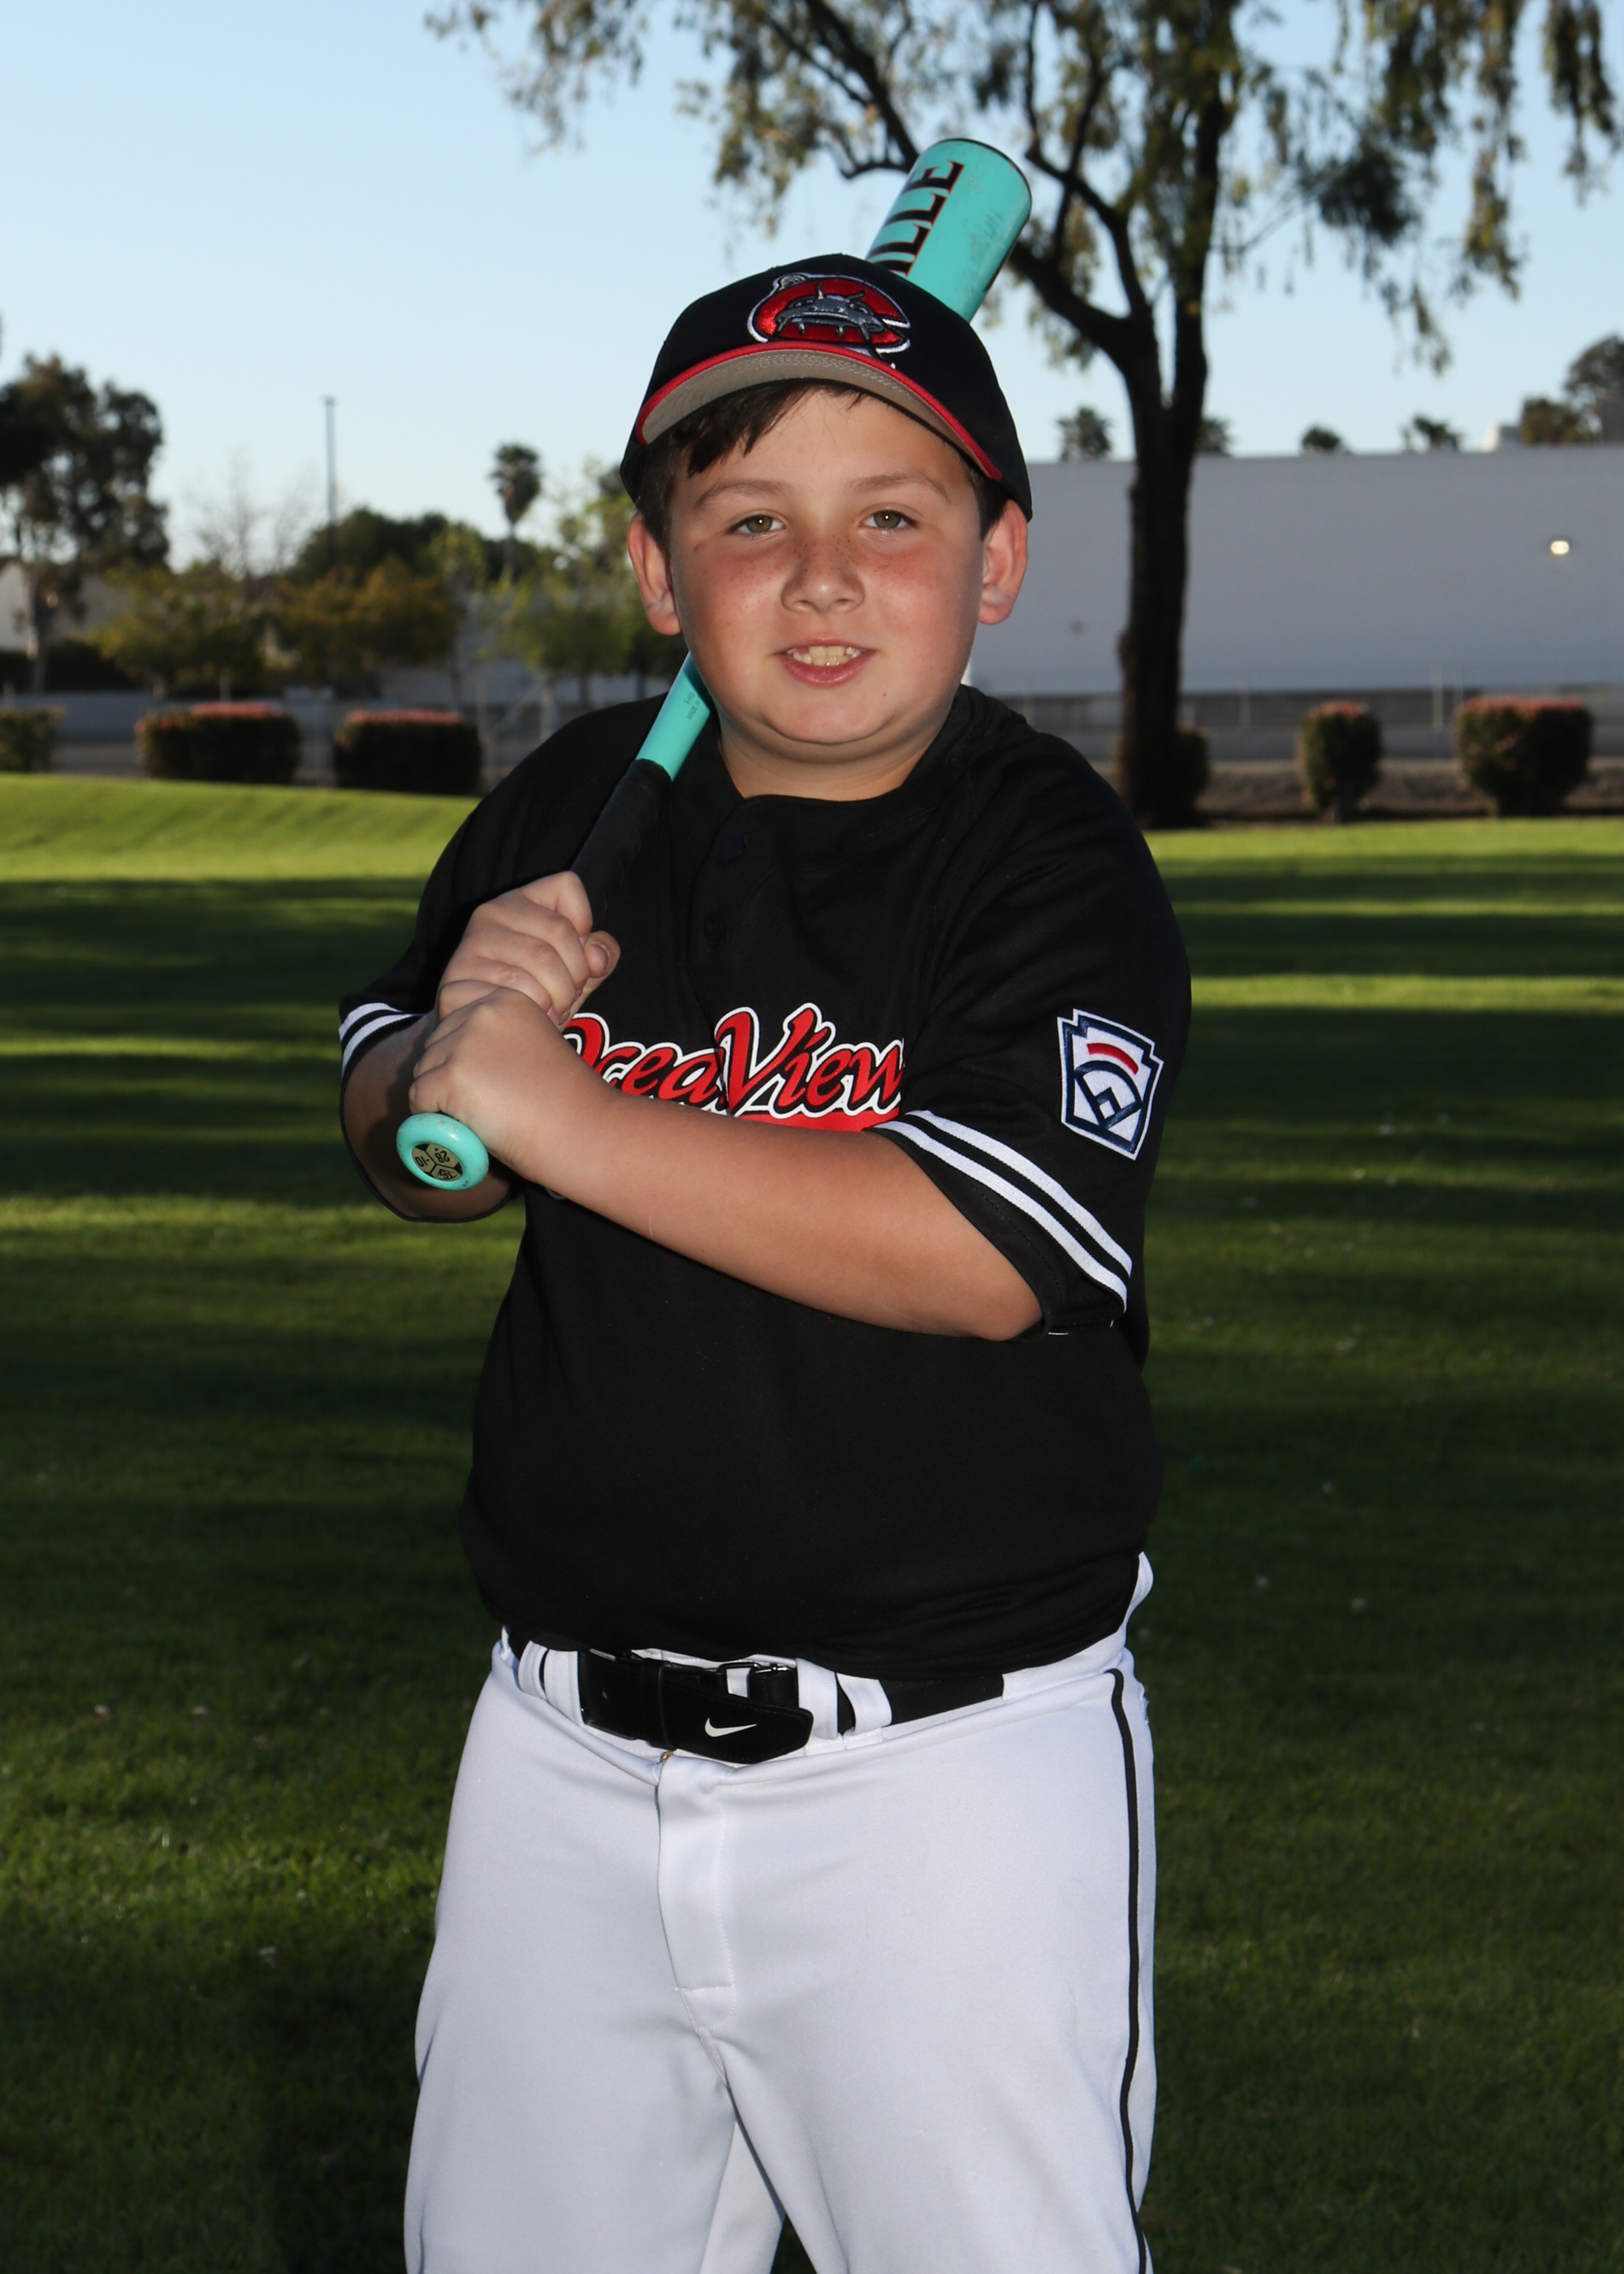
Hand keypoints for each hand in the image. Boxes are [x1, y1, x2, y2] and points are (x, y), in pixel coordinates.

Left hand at [408, 985, 602, 1185]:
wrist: (583, 1130)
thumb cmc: (564, 1100)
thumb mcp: (533, 1046)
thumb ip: (497, 1037)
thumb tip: (454, 1052)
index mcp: (507, 999)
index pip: (452, 1006)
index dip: (461, 1043)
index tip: (488, 1071)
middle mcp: (483, 1012)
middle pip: (435, 1043)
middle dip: (451, 1072)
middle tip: (492, 1099)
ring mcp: (465, 1043)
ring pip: (424, 1070)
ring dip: (443, 1096)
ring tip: (486, 1112)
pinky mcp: (452, 1076)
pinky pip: (418, 1099)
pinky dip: (433, 1117)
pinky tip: (468, 1124)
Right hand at [438, 871, 618, 1028]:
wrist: (485, 1031)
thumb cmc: (535, 994)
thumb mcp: (574, 972)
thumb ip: (597, 957)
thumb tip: (597, 957)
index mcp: (521, 901)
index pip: (567, 885)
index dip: (584, 923)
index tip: (576, 955)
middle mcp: (491, 913)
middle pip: (560, 931)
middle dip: (576, 975)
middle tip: (568, 998)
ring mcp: (471, 944)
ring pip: (540, 964)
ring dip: (558, 998)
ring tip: (553, 1011)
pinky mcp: (457, 979)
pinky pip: (515, 993)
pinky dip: (534, 1012)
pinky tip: (529, 1019)